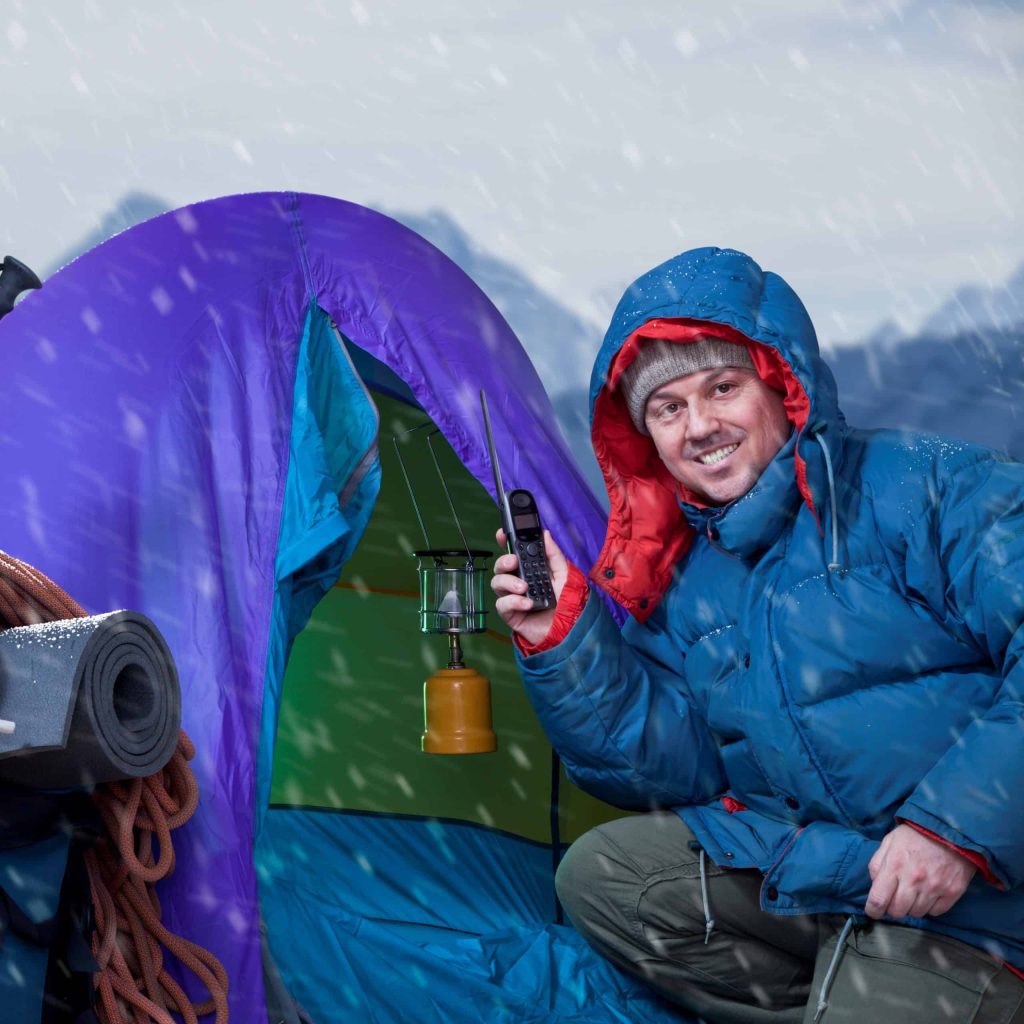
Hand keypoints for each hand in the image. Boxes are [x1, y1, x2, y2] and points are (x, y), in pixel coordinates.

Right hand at [490, 528, 568, 645]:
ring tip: (524, 587)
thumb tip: (545, 534)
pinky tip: (527, 603)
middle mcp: (518, 581)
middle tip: (513, 561)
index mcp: (529, 569)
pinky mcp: (510, 613)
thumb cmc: (566, 600)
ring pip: (497, 583)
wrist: (568, 627)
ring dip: (508, 582)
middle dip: (503, 560)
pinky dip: (513, 601)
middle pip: (500, 566)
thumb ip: (554, 554)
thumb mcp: (564, 573)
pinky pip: (502, 604)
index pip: (513, 552)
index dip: (505, 542)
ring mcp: (512, 597)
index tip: (502, 534)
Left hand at [865, 824, 975, 919]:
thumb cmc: (915, 834)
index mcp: (894, 865)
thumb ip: (877, 863)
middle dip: (892, 908)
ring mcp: (934, 887)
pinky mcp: (952, 892)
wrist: (950, 829)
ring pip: (916, 913)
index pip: (878, 899)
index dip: (873, 910)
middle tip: (895, 899)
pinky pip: (935, 912)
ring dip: (911, 907)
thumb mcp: (889, 841)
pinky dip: (929, 907)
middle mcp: (913, 880)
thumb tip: (875, 884)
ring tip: (913, 893)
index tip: (873, 911)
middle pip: (897, 911)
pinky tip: (928, 894)